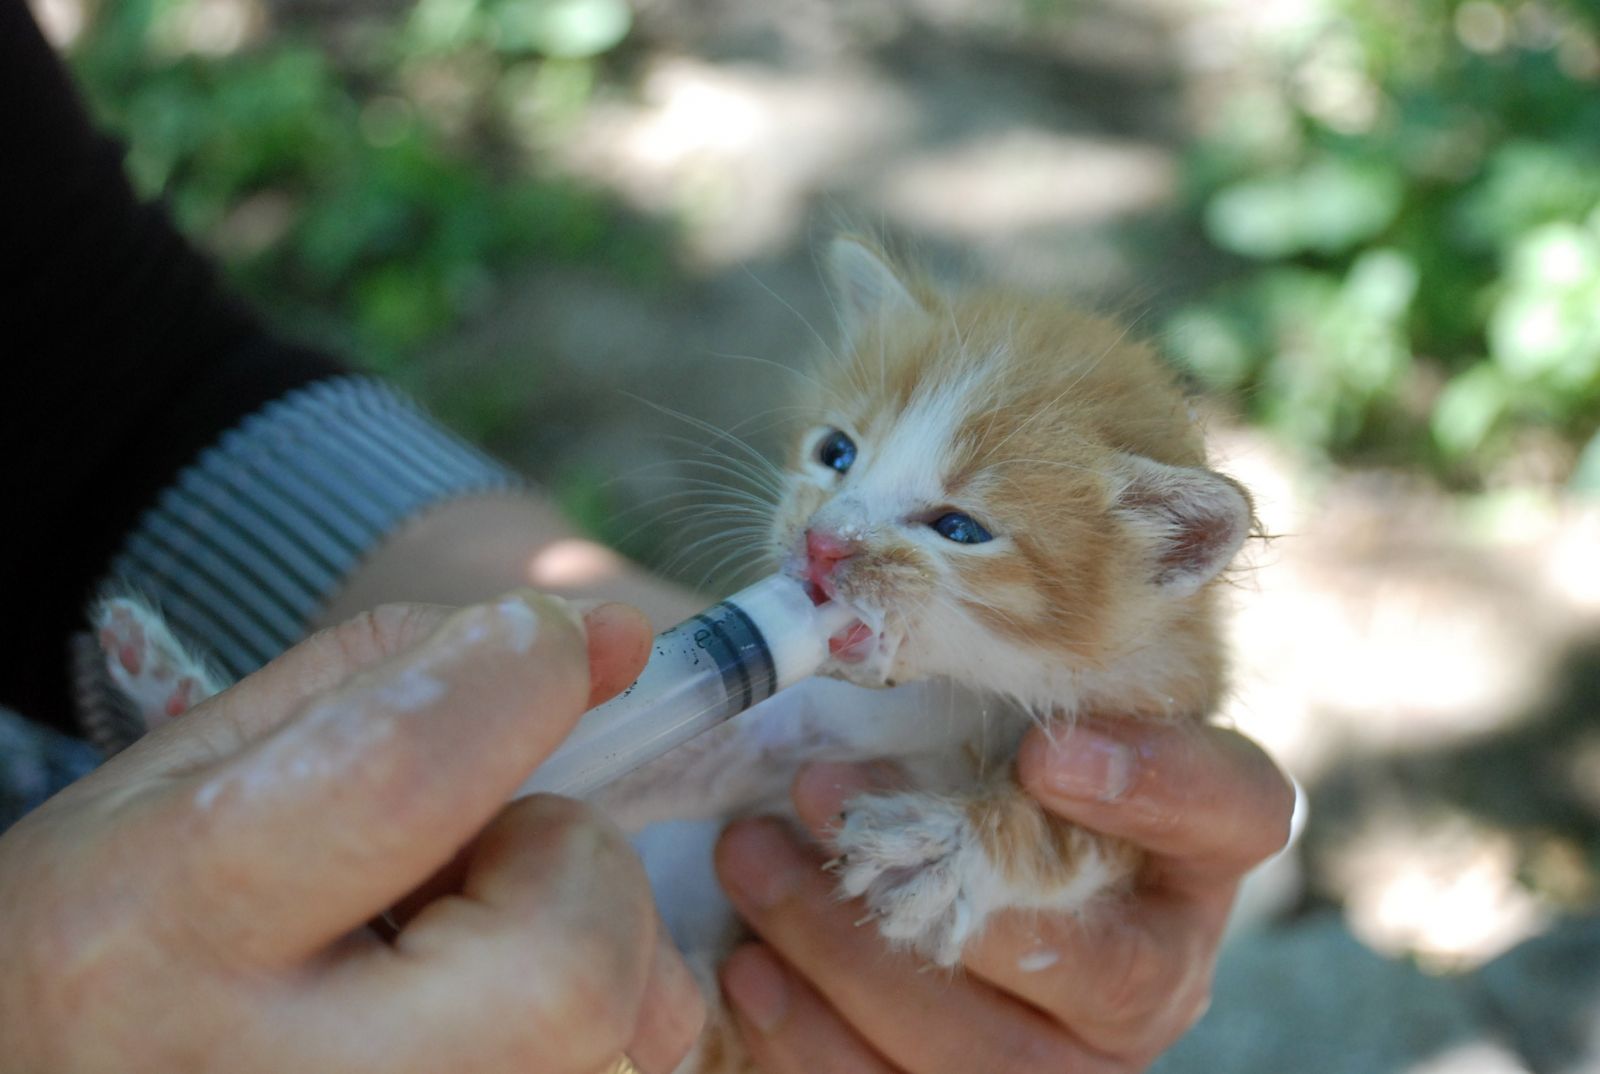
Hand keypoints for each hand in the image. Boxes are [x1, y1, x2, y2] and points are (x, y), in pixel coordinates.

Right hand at [0, 594, 703, 1073]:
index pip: (402, 777)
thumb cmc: (125, 918)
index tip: (546, 645)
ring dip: (582, 949)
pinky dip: (588, 1021)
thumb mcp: (206, 763)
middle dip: (570, 868)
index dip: (517, 681)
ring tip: (462, 952)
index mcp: (166, 925)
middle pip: (565, 965)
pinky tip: (481, 1012)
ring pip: (612, 1038)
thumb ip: (408, 673)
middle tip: (488, 859)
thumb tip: (617, 638)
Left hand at [713, 718, 1294, 1072]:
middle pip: (1106, 968)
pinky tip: (748, 967)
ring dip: (854, 959)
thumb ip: (971, 672)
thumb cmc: (951, 770)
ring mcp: (1078, 1053)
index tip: (1045, 750)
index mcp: (1185, 846)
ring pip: (998, 1058)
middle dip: (951, 888)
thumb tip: (850, 610)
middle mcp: (1156, 961)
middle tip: (820, 792)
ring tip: (751, 860)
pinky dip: (813, 1039)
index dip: (1158, 787)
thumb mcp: (976, 712)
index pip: (1234, 810)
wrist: (916, 891)